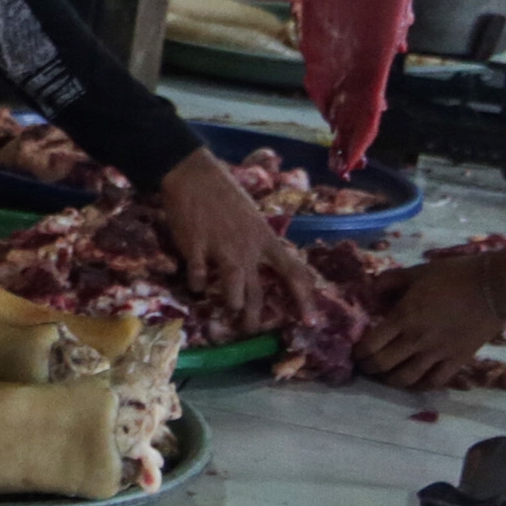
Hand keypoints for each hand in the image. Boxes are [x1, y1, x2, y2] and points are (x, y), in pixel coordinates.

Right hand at [155, 147, 318, 336]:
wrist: (194, 175)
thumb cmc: (226, 194)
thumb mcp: (253, 218)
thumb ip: (259, 243)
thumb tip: (264, 266)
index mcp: (266, 239)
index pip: (293, 273)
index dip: (304, 299)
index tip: (311, 321)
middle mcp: (248, 248)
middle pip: (258, 291)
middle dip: (255, 317)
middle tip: (251, 330)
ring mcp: (222, 248)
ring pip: (233, 288)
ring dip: (232, 305)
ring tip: (229, 312)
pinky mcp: (196, 247)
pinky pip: (199, 276)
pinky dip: (198, 285)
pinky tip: (196, 287)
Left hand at [359, 252, 505, 389]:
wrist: (494, 284)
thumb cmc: (455, 274)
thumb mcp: (417, 271)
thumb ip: (391, 281)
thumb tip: (371, 290)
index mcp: (403, 316)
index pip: (370, 345)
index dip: (358, 352)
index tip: (356, 352)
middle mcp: (416, 339)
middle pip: (382, 365)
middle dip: (369, 368)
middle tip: (367, 365)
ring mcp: (437, 353)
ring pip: (405, 379)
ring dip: (390, 380)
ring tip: (387, 376)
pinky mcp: (457, 360)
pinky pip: (434, 382)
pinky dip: (420, 385)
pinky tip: (415, 381)